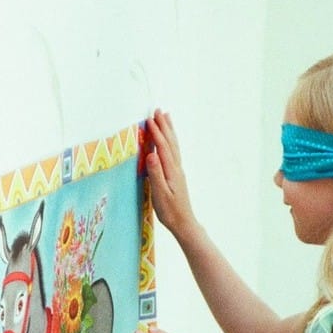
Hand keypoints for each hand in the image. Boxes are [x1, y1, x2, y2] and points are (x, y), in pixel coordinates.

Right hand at [145, 109, 198, 240]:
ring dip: (170, 130)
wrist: (183, 222)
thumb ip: (155, 174)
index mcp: (172, 171)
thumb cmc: (170, 211)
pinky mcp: (177, 175)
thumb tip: (151, 155)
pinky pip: (174, 152)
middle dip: (164, 126)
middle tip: (158, 110)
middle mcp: (177, 168)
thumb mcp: (159, 193)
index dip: (156, 133)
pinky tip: (169, 140)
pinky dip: (171, 141)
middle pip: (171, 142)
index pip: (163, 147)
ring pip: (174, 146)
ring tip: (166, 117)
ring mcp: (178, 171)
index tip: (149, 119)